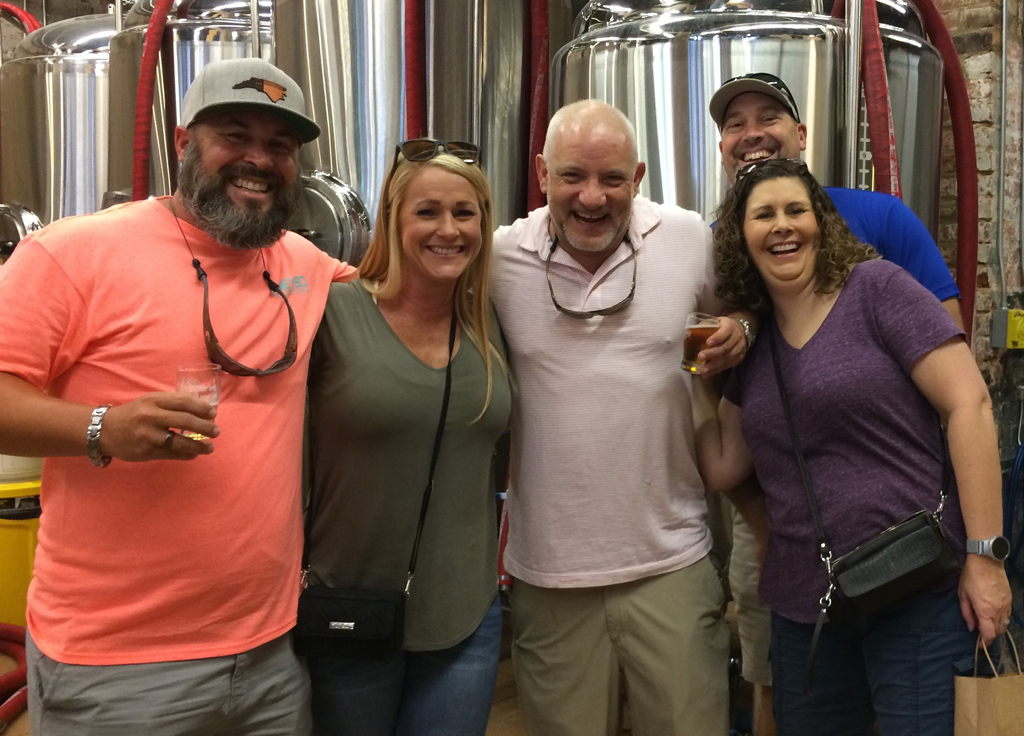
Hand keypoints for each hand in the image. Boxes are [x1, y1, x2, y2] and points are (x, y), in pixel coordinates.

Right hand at [100, 393, 218, 461]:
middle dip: (204, 427)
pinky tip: (193, 454)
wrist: (103, 430)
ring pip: (179, 442)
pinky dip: (185, 454)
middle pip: (184, 421)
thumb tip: (201, 411)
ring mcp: (147, 435)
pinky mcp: (145, 451)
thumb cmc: (133, 414)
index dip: (201, 408)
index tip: (213, 414)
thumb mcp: (150, 401)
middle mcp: (150, 417)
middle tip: (216, 431)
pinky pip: (170, 454)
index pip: (183, 402)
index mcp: (153, 401)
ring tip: (210, 448)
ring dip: (198, 446)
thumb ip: (171, 404)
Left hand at [698, 317, 746, 375]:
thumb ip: (706, 326)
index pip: (725, 331)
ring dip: (714, 365)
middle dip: (712, 353)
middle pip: (725, 347)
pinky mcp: (738, 358)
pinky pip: (727, 365)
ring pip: (727, 358)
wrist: (741, 331)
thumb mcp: (716, 322)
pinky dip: (716, 370)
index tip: (707, 342)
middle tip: (700, 357)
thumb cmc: (722, 327)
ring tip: (703, 370)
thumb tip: (689, 332)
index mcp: (730, 326)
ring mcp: (739, 349)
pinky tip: (708, 374)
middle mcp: (737, 338)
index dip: (717, 337)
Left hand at [958, 555, 1011, 644]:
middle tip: (980, 633)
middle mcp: (998, 611)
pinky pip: (1007, 615)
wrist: (987, 561)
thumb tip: (971, 627)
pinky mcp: (1010, 600)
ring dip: (996, 628)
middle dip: (990, 635)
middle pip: (998, 632)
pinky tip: (993, 614)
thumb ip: (967, 613)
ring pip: (1005, 625)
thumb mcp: (963, 595)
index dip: (984, 643)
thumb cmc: (971, 577)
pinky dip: (1002, 619)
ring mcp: (1006, 605)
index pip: (989, 635)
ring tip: (986, 623)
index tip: (979, 646)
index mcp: (985, 611)